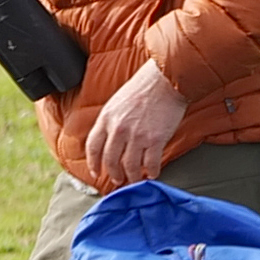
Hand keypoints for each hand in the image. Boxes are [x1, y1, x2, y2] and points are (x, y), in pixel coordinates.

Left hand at [79, 60, 187, 184]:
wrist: (167, 79)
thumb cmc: (144, 87)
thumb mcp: (117, 102)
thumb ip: (111, 120)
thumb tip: (109, 138)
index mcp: (106, 119)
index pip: (93, 147)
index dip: (93, 163)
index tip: (96, 171)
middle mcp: (118, 130)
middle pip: (110, 161)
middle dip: (113, 174)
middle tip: (118, 180)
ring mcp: (136, 136)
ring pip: (129, 166)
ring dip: (132, 176)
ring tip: (135, 179)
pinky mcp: (155, 140)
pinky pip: (150, 163)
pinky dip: (151, 171)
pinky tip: (153, 173)